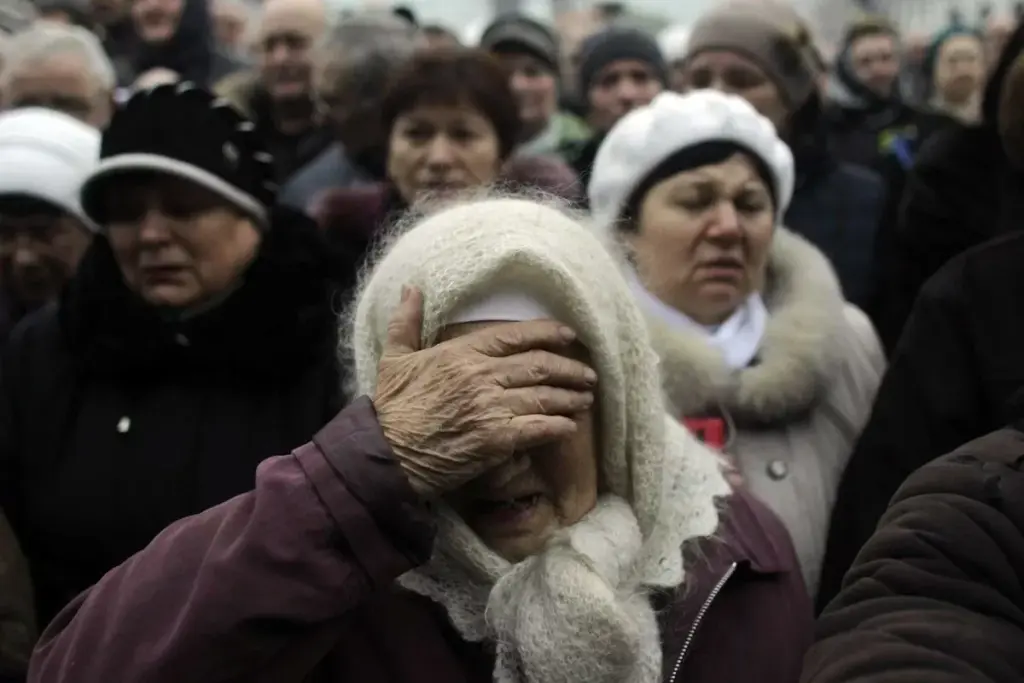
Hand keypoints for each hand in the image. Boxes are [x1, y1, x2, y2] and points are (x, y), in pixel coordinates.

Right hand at [374, 286, 596, 497]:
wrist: (387, 454)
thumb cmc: (391, 408)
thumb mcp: (394, 358)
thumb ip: (406, 321)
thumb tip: (411, 288)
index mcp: (461, 353)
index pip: (515, 335)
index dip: (547, 333)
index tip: (569, 335)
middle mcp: (481, 376)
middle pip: (538, 365)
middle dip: (569, 368)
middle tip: (589, 374)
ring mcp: (491, 407)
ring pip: (544, 396)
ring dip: (570, 397)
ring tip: (586, 399)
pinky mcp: (496, 439)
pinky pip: (538, 428)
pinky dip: (558, 427)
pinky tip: (570, 427)